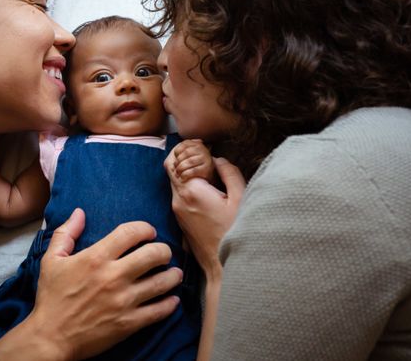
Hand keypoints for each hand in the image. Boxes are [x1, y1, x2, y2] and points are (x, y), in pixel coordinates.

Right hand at [28, 209, 182, 359]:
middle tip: (164, 253)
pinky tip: (172, 299)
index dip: (145, 228)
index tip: (149, 232)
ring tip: (175, 273)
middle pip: (153, 254)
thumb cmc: (51, 298)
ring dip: (173, 276)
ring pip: (162, 282)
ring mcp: (123, 301)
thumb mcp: (51, 260)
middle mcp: (113, 276)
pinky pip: (158, 311)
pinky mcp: (129, 323)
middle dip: (164, 250)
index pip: (130, 233)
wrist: (51, 338)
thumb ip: (66, 233)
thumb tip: (79, 212)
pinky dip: (169, 304)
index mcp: (96, 258)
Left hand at [165, 151, 245, 281]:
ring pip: (174, 181)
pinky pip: (178, 194)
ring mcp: (177, 210)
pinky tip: (205, 187)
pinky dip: (187, 185)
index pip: (176, 158)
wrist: (223, 265)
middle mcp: (178, 199)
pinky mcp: (179, 219)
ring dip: (185, 171)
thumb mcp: (240, 199)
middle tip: (202, 153)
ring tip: (206, 169)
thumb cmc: (235, 233)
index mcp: (192, 190)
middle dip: (183, 156)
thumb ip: (229, 174)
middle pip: (171, 167)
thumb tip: (219, 159)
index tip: (203, 146)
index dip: (188, 148)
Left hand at [172, 139, 214, 182]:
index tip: (175, 158)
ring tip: (177, 173)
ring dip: (180, 169)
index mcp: (198, 144)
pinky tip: (182, 177)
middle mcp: (203, 150)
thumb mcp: (191, 153)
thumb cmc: (195, 163)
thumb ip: (184, 149)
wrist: (207, 174)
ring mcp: (206, 159)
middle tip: (175, 168)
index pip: (185, 144)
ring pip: (189, 161)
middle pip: (186, 153)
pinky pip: (193, 171)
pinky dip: (185, 174)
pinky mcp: (207, 168)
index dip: (177, 151)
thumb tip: (174, 152)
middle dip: (178, 161)